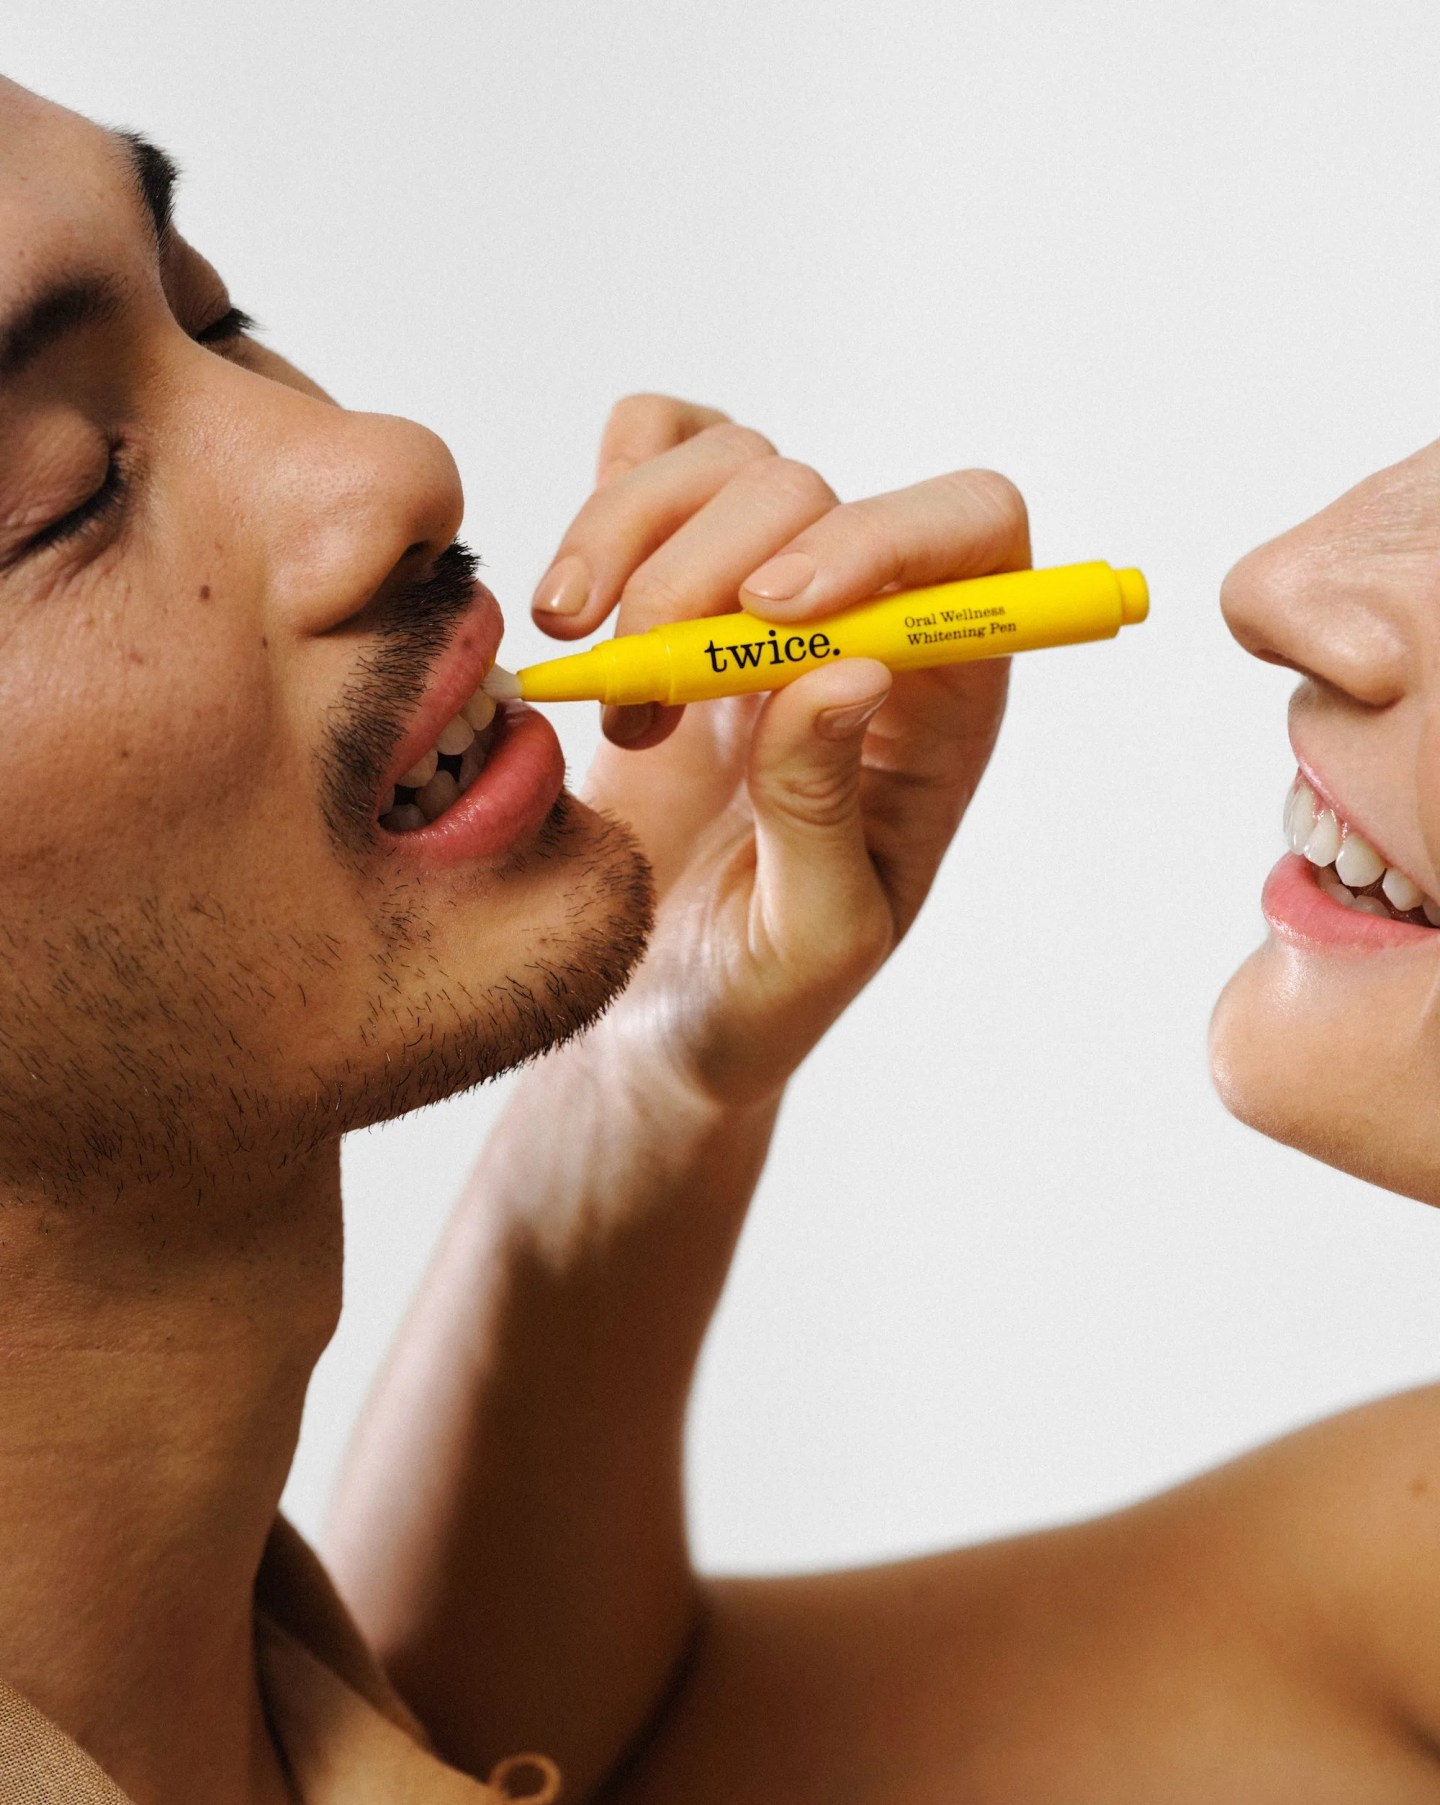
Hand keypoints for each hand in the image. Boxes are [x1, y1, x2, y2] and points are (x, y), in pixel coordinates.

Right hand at [531, 394, 1027, 1107]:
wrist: (642, 1017)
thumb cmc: (753, 994)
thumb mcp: (811, 939)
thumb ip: (827, 811)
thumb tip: (851, 672)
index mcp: (940, 702)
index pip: (971, 536)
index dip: (884, 537)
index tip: (769, 611)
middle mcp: (861, 626)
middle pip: (811, 488)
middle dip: (703, 574)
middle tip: (637, 703)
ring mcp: (759, 598)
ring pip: (723, 460)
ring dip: (631, 546)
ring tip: (591, 679)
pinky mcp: (670, 583)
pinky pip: (654, 452)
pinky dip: (608, 492)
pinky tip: (574, 610)